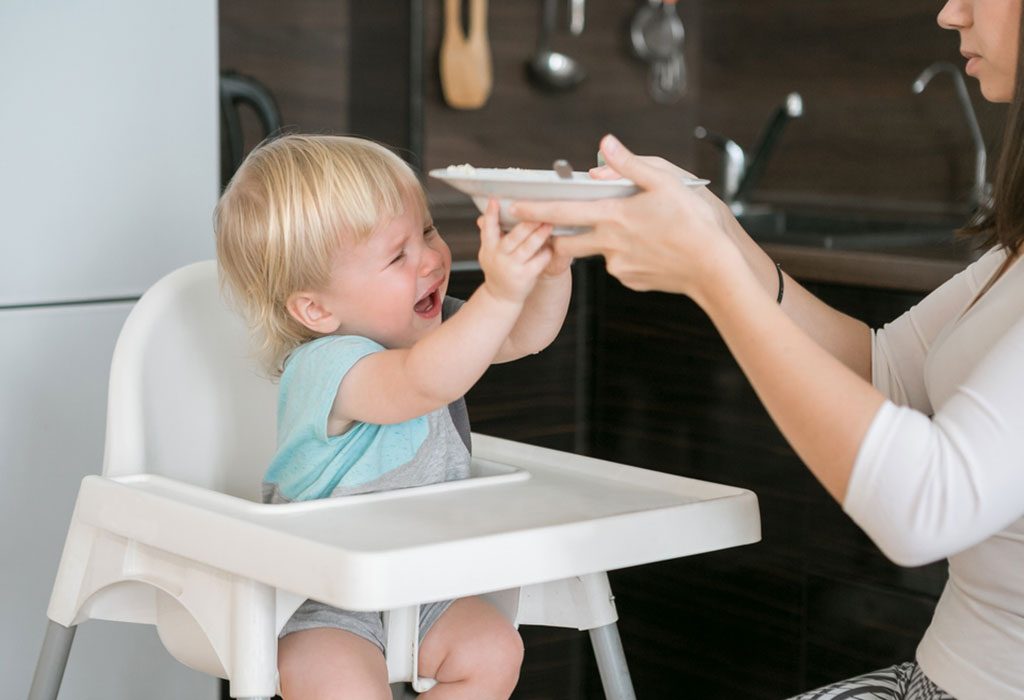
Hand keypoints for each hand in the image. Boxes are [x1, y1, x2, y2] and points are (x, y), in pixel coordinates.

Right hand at [477, 199, 553, 303]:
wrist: (500, 297)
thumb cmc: (498, 270)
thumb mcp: (487, 252)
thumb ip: (489, 234)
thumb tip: (485, 214)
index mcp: (488, 248)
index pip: (488, 228)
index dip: (490, 214)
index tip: (495, 200)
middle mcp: (499, 257)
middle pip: (514, 236)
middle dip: (527, 223)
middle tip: (539, 211)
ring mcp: (512, 267)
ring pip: (528, 247)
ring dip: (540, 234)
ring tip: (550, 224)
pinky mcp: (525, 276)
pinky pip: (539, 261)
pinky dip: (546, 252)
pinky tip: (551, 246)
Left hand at [509, 134, 743, 301]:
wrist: (716, 267)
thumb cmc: (695, 220)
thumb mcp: (665, 180)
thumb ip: (630, 164)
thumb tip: (604, 147)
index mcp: (614, 216)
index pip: (563, 211)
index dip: (535, 209)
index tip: (513, 207)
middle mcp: (610, 244)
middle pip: (568, 241)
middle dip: (559, 234)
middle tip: (564, 224)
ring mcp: (619, 266)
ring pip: (600, 251)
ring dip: (606, 240)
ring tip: (642, 230)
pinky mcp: (632, 280)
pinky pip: (621, 265)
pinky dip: (628, 255)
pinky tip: (652, 248)